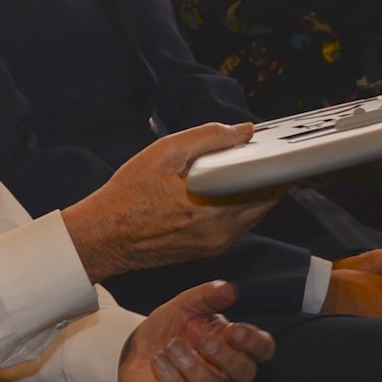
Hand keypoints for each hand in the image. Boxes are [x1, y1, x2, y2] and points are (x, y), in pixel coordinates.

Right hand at [62, 124, 280, 282]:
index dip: (275, 165)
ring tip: (236, 169)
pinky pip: (235, 225)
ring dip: (251, 192)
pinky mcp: (207, 251)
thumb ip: (208, 138)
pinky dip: (235, 206)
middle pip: (263, 201)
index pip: (266, 186)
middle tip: (257, 155)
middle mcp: (220, 232)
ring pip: (250, 214)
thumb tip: (243, 131)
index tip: (277, 149)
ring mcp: (215, 245)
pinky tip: (219, 189)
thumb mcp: (164, 153)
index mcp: (213, 208)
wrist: (103, 237)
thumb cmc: (127, 196)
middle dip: (264, 178)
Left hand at [117, 280, 274, 381]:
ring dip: (192, 366)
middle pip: (245, 374)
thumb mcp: (184, 306)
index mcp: (233, 347)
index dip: (254, 342)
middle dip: (226, 357)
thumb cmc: (167, 331)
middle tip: (204, 341)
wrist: (132, 352)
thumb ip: (206, 297)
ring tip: (171, 346)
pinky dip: (173, 379)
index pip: (262, 350)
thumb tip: (230, 290)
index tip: (232, 329)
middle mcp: (225, 374)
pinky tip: (158, 361)